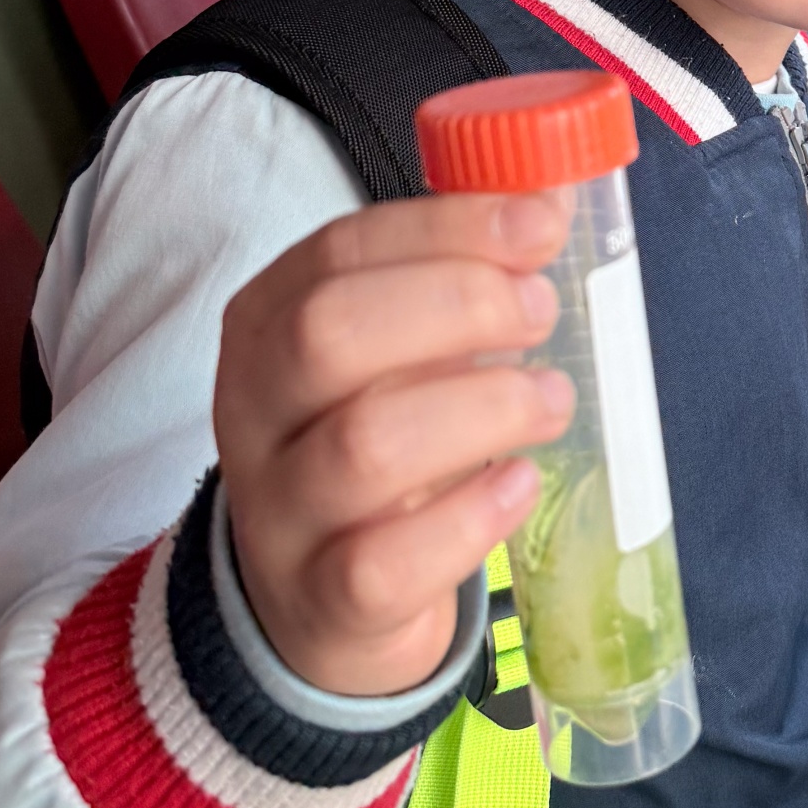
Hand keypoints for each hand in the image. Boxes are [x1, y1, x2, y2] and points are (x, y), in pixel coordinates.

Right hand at [215, 195, 573, 699]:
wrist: (316, 605)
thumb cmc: (374, 444)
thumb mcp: (392, 354)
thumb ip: (454, 282)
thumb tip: (553, 202)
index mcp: (266, 323)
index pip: (340, 251)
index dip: (446, 229)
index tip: (541, 224)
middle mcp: (254, 410)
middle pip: (329, 333)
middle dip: (456, 305)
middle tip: (542, 313)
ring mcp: (279, 512)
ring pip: (364, 446)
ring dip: (483, 410)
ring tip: (551, 400)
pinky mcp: (321, 601)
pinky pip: (384, 563)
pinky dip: (469, 519)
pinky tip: (520, 484)